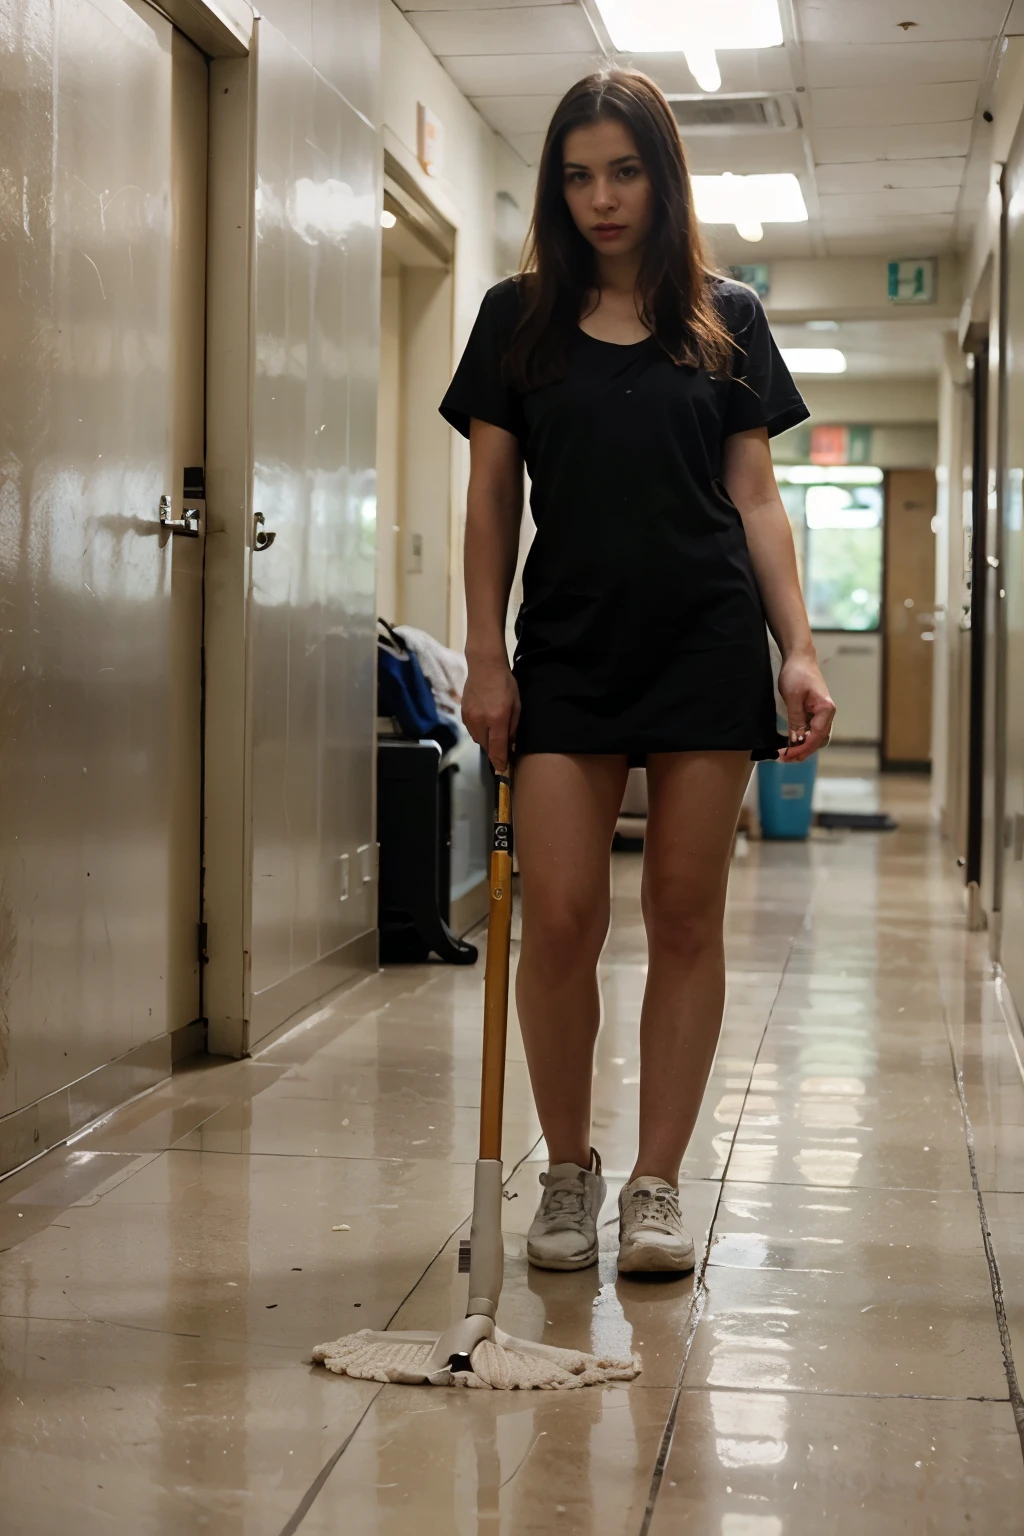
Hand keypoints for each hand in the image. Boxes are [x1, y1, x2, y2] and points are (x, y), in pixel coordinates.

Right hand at [462, 657, 520, 772]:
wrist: (484, 666)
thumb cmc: (505, 683)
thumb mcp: (516, 705)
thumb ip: (513, 727)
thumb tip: (511, 744)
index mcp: (497, 719)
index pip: (497, 748)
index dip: (500, 761)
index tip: (503, 769)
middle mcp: (481, 721)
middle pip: (487, 747)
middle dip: (495, 751)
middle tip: (504, 749)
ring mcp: (470, 718)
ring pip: (478, 740)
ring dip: (487, 741)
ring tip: (495, 733)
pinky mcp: (463, 714)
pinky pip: (472, 731)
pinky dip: (480, 732)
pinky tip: (486, 724)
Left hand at [778, 652, 834, 760]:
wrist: (799, 658)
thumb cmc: (797, 673)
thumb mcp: (793, 697)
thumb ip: (796, 720)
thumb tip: (796, 741)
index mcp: (826, 709)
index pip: (817, 736)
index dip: (802, 748)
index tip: (787, 755)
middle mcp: (827, 713)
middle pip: (818, 740)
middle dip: (802, 752)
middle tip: (784, 758)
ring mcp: (821, 714)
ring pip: (815, 738)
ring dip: (802, 748)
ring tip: (787, 754)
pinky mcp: (814, 712)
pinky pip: (811, 731)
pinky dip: (802, 739)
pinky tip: (791, 744)